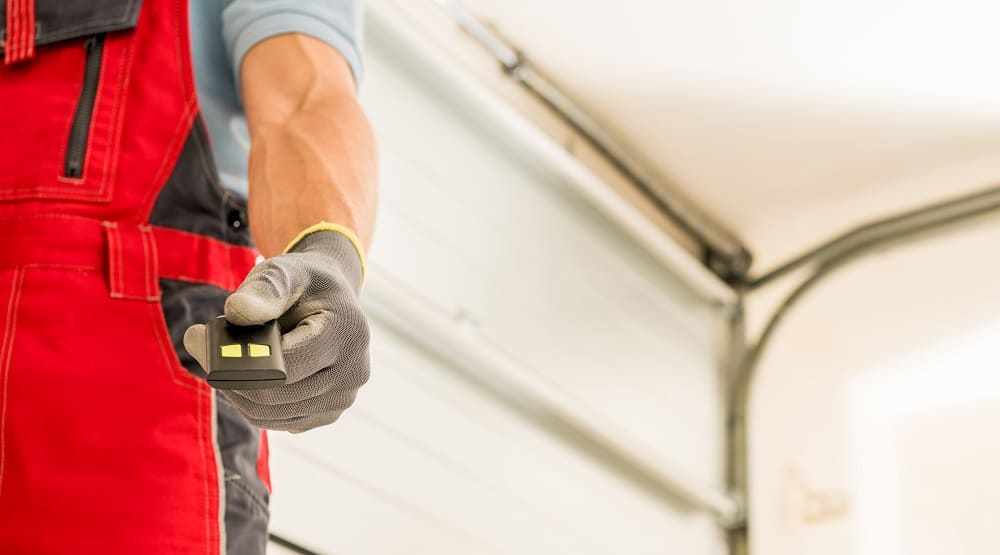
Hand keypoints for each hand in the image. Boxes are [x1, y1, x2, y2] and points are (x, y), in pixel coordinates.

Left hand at [184, 228, 369, 431]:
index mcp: (348, 333)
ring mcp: (343, 398)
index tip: (198, 337)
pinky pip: (277, 421)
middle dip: (227, 375)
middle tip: (196, 344)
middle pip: (274, 395)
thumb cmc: (304, 283)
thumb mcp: (285, 272)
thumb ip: (264, 289)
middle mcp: (354, 371)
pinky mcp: (328, 413)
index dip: (234, 358)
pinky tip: (243, 374)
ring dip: (235, 391)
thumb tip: (237, 311)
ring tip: (218, 357)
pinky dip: (251, 402)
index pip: (283, 367)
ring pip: (271, 415)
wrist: (331, 299)